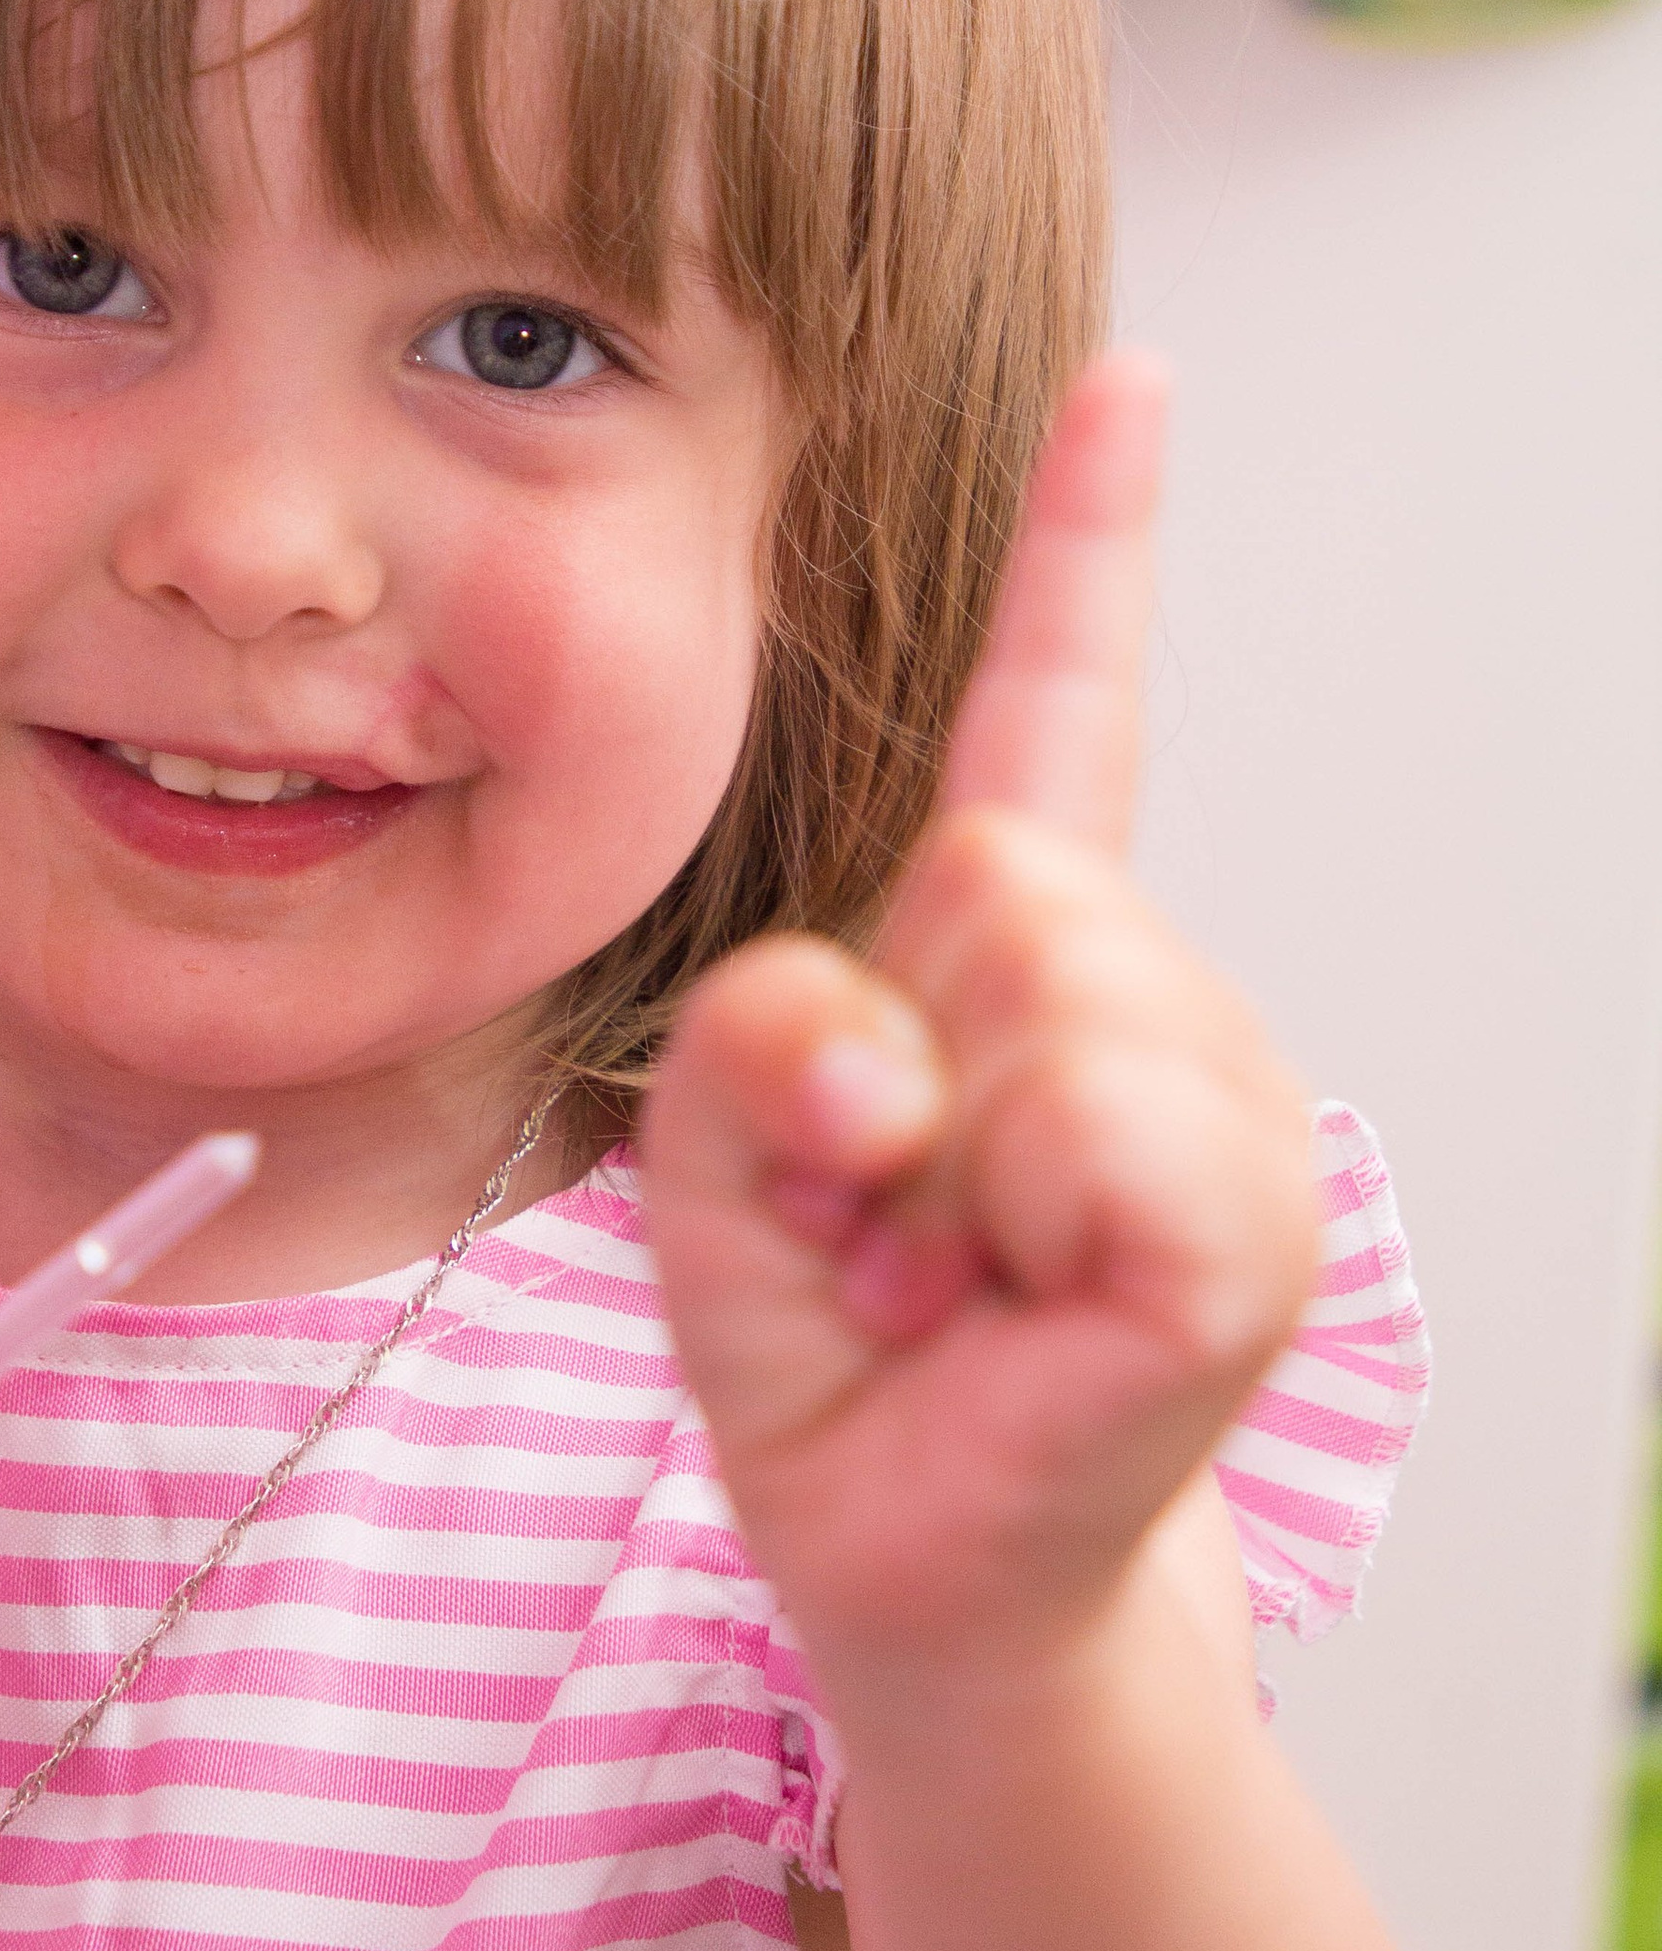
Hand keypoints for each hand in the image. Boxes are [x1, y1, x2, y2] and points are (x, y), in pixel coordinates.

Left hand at [640, 353, 1316, 1703]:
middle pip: (1003, 871)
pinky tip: (1006, 1319)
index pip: (1061, 707)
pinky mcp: (1237, 1239)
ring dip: (930, 1172)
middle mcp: (1140, 993)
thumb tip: (895, 1047)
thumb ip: (755, 1037)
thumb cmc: (831, 1348)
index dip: (1090, 544)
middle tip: (883, 1212)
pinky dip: (1005, 1235)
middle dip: (882, 1053)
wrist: (912, 1571)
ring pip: (1051, 1002)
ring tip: (941, 1276)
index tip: (1126, 379)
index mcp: (1013, 945)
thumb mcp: (712, 1149)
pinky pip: (1099, 1144)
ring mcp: (1214, 1107)